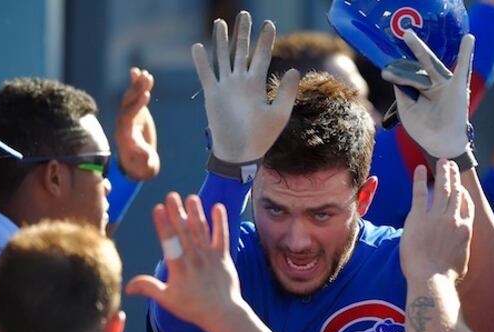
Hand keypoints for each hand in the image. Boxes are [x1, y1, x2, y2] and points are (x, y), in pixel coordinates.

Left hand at [115, 67, 159, 180]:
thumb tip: (144, 154)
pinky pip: (134, 96)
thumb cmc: (143, 165)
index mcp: (124, 135)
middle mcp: (123, 123)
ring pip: (130, 97)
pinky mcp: (135, 112)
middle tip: (146, 79)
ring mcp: (128, 116)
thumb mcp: (145, 165)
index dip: (136, 106)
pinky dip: (137, 85)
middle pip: (127, 104)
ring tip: (145, 74)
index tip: (146, 96)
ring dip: (137, 85)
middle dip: (136, 92)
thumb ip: (144, 159)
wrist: (139, 163)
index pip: (127, 117)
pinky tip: (139, 72)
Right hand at [125, 193, 242, 329]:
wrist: (222, 313)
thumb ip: (148, 288)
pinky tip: (218, 207)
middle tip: (171, 196)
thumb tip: (127, 286)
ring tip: (191, 197)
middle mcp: (194, 259)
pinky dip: (221, 222)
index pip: (169, 243)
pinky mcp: (224, 257)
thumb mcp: (167, 300)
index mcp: (179, 268)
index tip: (158, 208)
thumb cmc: (193, 308)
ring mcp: (210, 257)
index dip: (163, 224)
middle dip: (177, 213)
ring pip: (201, 231)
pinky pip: (222, 236)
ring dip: (196, 213)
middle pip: (184, 232)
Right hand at [192, 11, 300, 162]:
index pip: (262, 56)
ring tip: (221, 23)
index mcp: (257, 85)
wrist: (239, 153)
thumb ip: (287, 92)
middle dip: (243, 33)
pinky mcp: (212, 95)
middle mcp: (241, 82)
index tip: (269, 23)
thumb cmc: (261, 138)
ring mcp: (225, 87)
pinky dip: (201, 61)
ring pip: (223, 57)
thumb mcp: (279, 114)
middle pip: (242, 51)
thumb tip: (295, 69)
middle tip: (245, 15)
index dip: (265, 40)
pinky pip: (206, 74)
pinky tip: (198, 47)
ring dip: (222, 40)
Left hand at [382, 32, 474, 159]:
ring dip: (421, 49)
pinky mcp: (457, 88)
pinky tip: (469, 38)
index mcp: (421, 90)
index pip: (407, 76)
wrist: (440, 144)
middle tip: (402, 35)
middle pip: (418, 64)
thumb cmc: (424, 129)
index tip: (384, 72)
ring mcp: (444, 85)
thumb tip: (396, 74)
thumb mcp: (407, 109)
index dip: (396, 73)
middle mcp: (432, 84)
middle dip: (411, 50)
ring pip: (432, 64)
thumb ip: (402, 91)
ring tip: (410, 35)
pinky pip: (463, 68)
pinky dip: (466, 54)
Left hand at [400, 160, 473, 281]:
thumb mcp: (461, 263)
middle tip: (451, 165)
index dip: (464, 193)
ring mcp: (437, 217)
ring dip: (443, 173)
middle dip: (454, 176)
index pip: (467, 206)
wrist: (430, 280)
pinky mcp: (418, 217)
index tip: (461, 186)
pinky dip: (420, 179)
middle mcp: (454, 219)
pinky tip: (419, 169)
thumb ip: (460, 250)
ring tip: (442, 162)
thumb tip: (458, 252)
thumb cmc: (445, 278)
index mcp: (465, 230)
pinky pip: (420, 193)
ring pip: (443, 188)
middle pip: (456, 192)